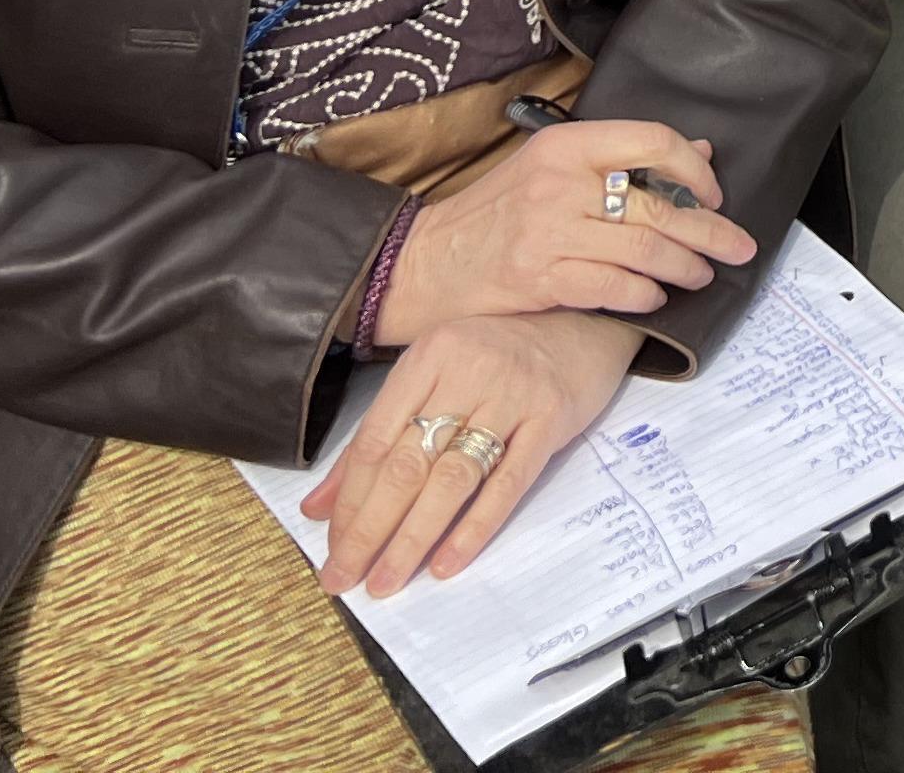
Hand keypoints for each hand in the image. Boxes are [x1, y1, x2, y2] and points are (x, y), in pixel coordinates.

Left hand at [307, 310, 640, 595]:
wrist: (585, 322)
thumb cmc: (500, 354)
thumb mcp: (435, 376)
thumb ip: (379, 437)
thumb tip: (318, 506)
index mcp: (429, 357)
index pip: (375, 440)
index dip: (349, 501)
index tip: (332, 549)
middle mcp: (468, 371)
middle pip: (407, 464)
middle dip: (369, 530)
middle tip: (344, 578)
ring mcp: (513, 394)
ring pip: (452, 478)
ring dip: (413, 537)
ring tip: (387, 581)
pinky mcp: (552, 418)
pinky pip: (508, 483)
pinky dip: (475, 527)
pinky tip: (446, 563)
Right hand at [375, 122, 751, 341]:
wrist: (422, 264)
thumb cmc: (493, 215)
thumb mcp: (551, 168)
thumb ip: (621, 160)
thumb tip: (697, 152)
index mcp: (566, 145)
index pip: (654, 141)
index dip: (695, 171)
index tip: (712, 194)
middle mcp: (560, 182)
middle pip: (659, 205)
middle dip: (710, 232)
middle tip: (738, 248)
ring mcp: (548, 231)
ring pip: (644, 248)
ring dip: (685, 267)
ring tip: (701, 276)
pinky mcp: (539, 278)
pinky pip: (613, 286)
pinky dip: (643, 295)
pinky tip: (654, 298)